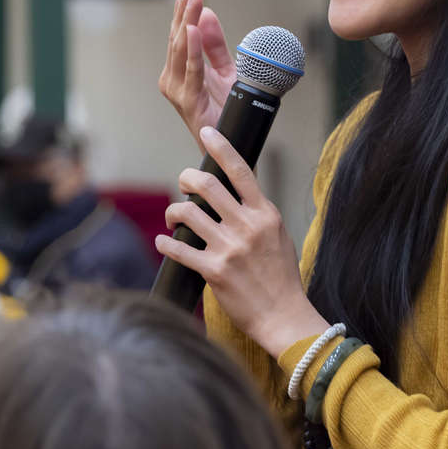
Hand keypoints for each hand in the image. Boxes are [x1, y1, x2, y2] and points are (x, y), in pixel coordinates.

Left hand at [155, 126, 328, 357]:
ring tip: (174, 218)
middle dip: (186, 179)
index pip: (241, 170)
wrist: (283, 315)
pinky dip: (166, 243)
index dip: (221, 147)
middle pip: (207, 185)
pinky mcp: (214, 271)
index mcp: (265, 214)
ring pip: (187, 213)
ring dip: (173, 212)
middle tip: (183, 183)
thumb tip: (236, 193)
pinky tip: (164, 242)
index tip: (207, 133)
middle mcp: (247, 226)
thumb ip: (257, 213)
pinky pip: (179, 249)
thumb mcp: (278, 235)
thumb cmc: (281, 276)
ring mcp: (229, 248)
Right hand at [158, 0, 238, 148]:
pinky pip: (191, 70)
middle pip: (177, 37)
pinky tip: (192, 31)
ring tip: (194, 0)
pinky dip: (192, 49)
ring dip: (188, 22)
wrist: (233, 142)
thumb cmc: (227, 109)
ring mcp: (177, 91)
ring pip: (181, 49)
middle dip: (184, 10)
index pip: (179, 34)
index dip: (183, 10)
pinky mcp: (188, 102)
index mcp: (178, 70)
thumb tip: (206, 13)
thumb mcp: (225, 70)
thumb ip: (215, 45)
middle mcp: (172, 79)